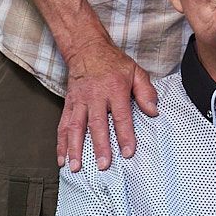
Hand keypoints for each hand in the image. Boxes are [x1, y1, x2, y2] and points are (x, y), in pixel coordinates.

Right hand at [59, 34, 158, 171]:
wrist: (86, 48)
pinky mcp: (68, 104)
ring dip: (74, 148)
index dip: (125, 135)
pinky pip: (63, 125)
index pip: (121, 116)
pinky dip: (61, 143)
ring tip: (75, 167)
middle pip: (97, 124)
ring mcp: (79, 101)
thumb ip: (146, 92)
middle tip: (103, 165)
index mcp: (115, 89)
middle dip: (100, 146)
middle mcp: (95, 97)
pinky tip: (61, 158)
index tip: (128, 152)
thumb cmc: (114, 62)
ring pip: (75, 127)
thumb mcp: (136, 71)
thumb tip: (154, 112)